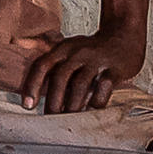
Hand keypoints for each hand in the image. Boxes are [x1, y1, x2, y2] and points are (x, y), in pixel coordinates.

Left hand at [19, 25, 144, 115]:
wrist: (124, 33)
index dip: (32, 86)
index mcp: (63, 48)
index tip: (28, 106)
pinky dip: (97, 101)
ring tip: (69, 120)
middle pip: (60, 77)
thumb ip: (54, 68)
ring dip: (73, 105)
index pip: (42, 65)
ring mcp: (97, 59)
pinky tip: (92, 110)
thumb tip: (34, 97)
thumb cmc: (92, 50)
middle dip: (53, 101)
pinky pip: (104, 86)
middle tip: (50, 119)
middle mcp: (78, 52)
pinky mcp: (115, 67)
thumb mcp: (69, 51)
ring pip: (81, 83)